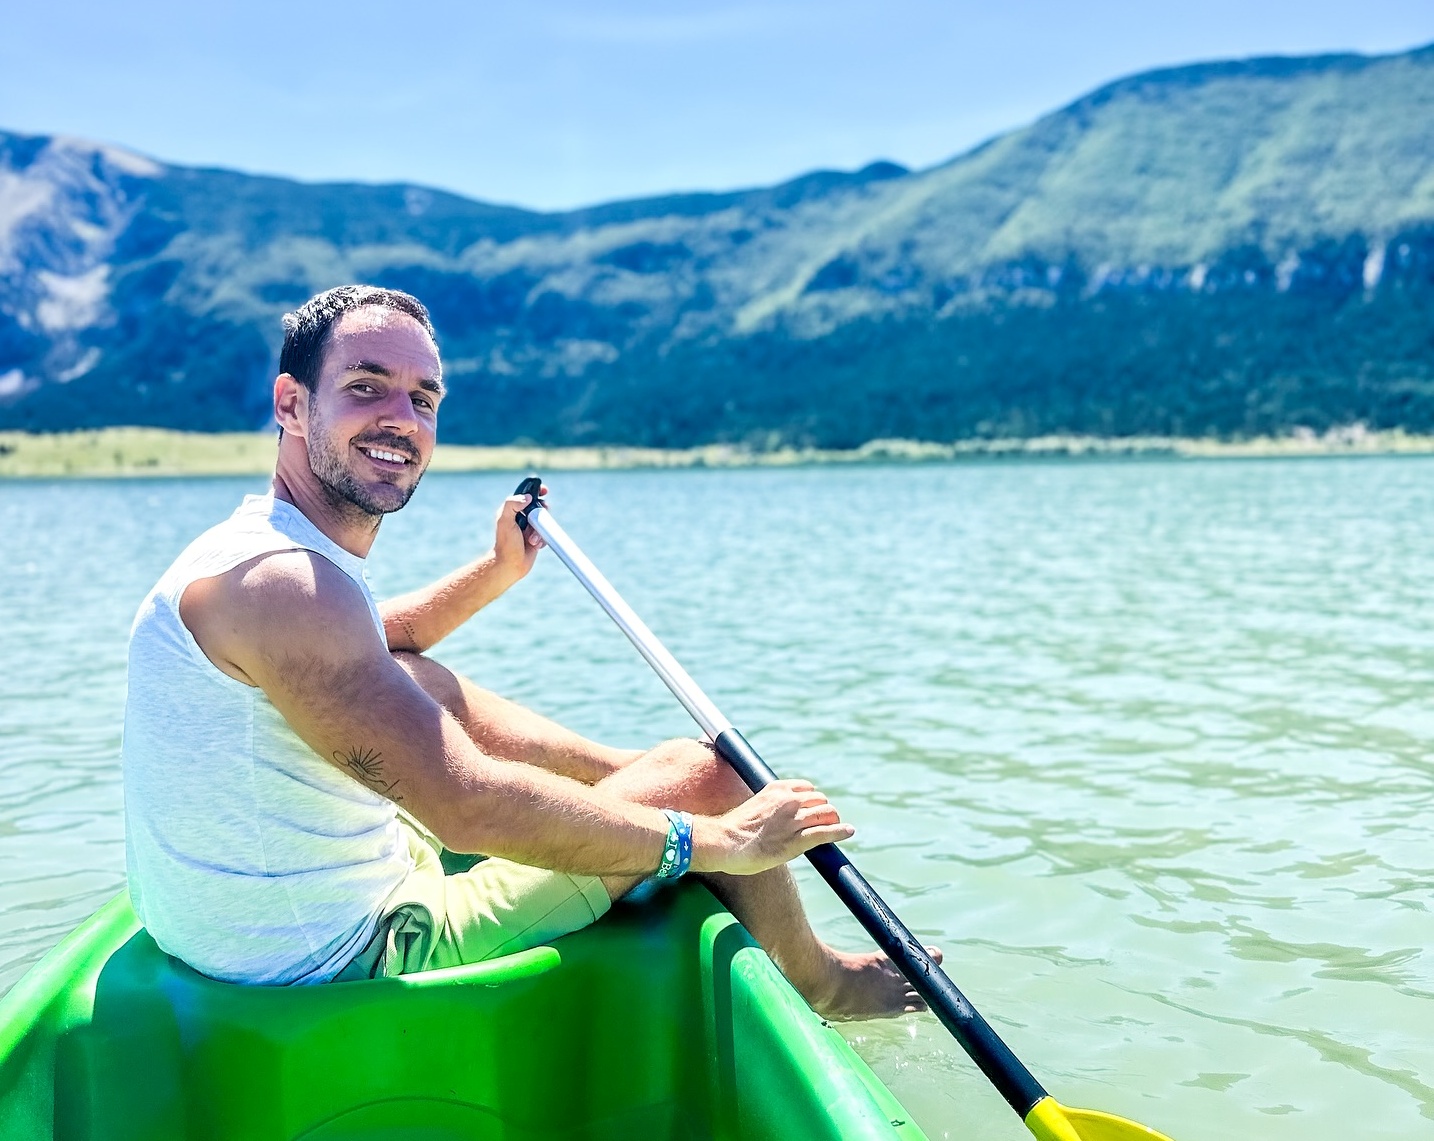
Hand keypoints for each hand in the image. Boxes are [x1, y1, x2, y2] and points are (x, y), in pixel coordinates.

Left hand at [493, 484, 547, 579]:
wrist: (510, 565)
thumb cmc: (506, 544)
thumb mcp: (505, 521)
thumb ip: (512, 505)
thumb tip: (528, 497)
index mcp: (511, 510)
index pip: (525, 495)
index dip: (536, 491)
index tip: (545, 491)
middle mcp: (520, 518)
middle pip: (538, 507)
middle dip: (542, 513)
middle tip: (539, 518)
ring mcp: (529, 528)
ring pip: (544, 521)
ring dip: (540, 531)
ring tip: (531, 540)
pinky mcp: (536, 538)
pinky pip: (546, 533)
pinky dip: (543, 539)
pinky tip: (534, 545)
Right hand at [696, 780, 853, 875]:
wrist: (723, 842)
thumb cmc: (733, 828)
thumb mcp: (754, 805)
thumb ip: (770, 805)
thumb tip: (775, 815)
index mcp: (777, 788)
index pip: (808, 788)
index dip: (813, 800)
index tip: (812, 809)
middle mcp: (789, 800)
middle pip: (821, 800)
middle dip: (825, 810)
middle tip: (825, 821)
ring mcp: (794, 820)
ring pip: (827, 814)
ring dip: (834, 820)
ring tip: (836, 827)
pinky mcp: (797, 840)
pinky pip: (826, 832)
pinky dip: (840, 831)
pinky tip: (848, 832)